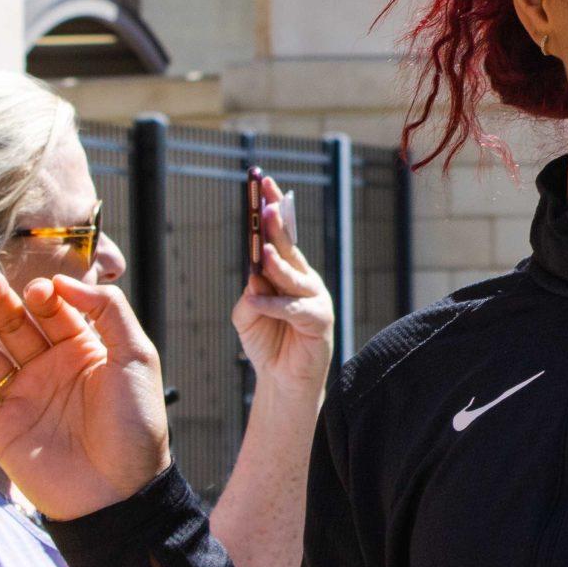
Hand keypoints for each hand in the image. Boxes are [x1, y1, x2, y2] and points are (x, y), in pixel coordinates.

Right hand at [0, 273, 169, 520]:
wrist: (120, 489)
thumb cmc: (136, 424)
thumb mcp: (136, 357)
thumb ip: (108, 311)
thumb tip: (62, 281)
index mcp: (81, 352)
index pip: (52, 312)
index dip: (42, 298)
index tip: (40, 291)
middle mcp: (47, 371)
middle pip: (14, 328)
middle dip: (0, 306)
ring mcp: (21, 398)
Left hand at [233, 167, 334, 399]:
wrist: (283, 382)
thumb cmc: (267, 343)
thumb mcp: (248, 315)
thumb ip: (250, 294)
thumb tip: (255, 278)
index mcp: (288, 273)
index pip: (279, 235)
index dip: (273, 209)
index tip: (262, 184)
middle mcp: (304, 280)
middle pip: (290, 246)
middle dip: (278, 225)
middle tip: (267, 206)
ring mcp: (315, 299)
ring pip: (294, 276)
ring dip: (277, 264)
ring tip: (262, 254)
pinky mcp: (319, 322)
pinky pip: (294, 308)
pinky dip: (274, 305)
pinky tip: (257, 302)